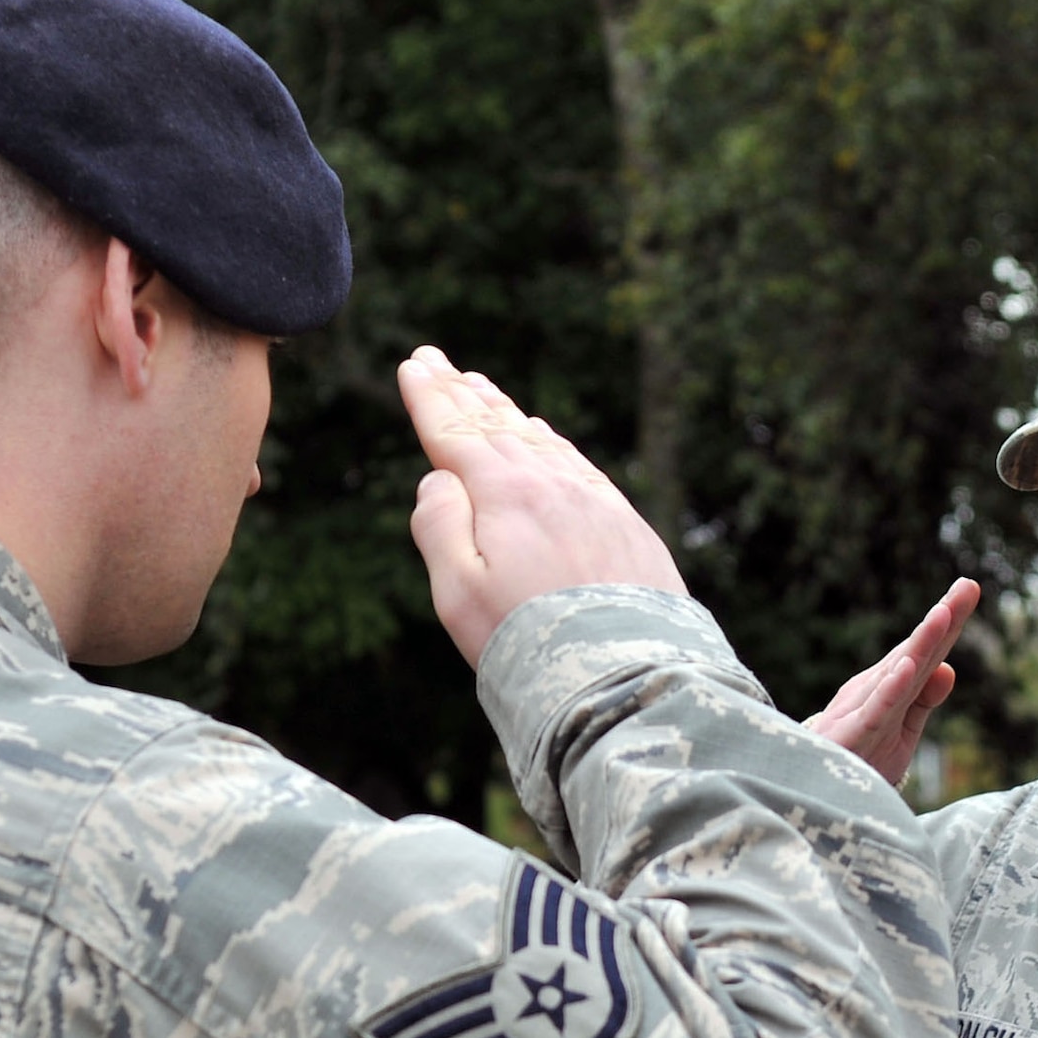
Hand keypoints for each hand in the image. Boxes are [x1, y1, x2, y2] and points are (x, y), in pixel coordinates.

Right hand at [398, 346, 685, 665]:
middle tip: (435, 360)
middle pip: (497, 426)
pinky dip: (550, 441)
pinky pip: (577, 464)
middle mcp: (553, 484)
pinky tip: (542, 434)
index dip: (430, 400)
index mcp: (506, 495)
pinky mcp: (626, 525)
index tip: (411, 366)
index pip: (456, 435)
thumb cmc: (528, 644)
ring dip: (504, 410)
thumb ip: (439, 528)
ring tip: (479, 386)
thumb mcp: (459, 594)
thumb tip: (438, 479)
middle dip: (461, 391)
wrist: (625, 676)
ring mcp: (595, 501)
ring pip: (540, 440)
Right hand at [806, 579, 980, 787]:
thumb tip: (949, 668)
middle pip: (915, 653)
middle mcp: (874, 691)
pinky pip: (874, 712)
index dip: (949, 623)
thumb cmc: (859, 760)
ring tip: (944, 613)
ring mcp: (862, 711)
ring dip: (920, 643)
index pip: (925, 652)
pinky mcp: (852, 737)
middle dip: (942, 620)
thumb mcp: (901, 730)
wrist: (811, 794)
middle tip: (967, 586)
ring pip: (897, 674)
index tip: (970, 587)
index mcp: (888, 688)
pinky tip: (909, 667)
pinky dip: (890, 689)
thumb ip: (923, 700)